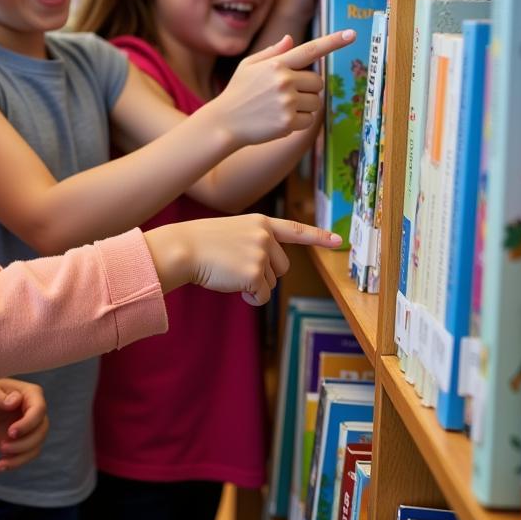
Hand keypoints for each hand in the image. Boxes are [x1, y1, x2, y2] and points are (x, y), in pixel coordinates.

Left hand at [0, 379, 48, 471]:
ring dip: (20, 455)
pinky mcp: (27, 441)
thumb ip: (0, 397)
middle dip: (23, 443)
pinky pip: (29, 455)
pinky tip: (1, 465)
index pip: (39, 409)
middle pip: (41, 430)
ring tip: (0, 461)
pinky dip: (16, 462)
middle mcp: (37, 411)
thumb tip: (15, 401)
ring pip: (37, 445)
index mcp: (31, 394)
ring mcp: (34, 427)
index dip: (28, 423)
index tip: (10, 433)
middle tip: (1, 446)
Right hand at [144, 214, 341, 303]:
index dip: (319, 236)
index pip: (295, 229)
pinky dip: (250, 297)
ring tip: (229, 273)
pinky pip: (262, 296)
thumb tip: (267, 274)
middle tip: (238, 269)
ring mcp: (260, 254)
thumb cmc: (200, 243)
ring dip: (255, 285)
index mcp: (260, 222)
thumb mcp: (232, 232)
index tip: (339, 241)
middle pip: (283, 266)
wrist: (181, 249)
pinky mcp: (254, 273)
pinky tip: (231, 285)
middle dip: (266, 274)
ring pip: (272, 282)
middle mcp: (265, 235)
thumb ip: (255, 242)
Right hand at [213, 29, 354, 145]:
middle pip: (318, 82)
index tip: (351, 34)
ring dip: (305, 106)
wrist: (223, 122)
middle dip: (308, 89)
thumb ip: (272, 53)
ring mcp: (287, 102)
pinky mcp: (288, 122)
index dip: (333, 42)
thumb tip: (291, 40)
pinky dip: (299, 122)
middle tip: (287, 96)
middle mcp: (284, 80)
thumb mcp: (248, 66)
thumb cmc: (237, 92)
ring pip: (316, 102)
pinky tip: (280, 121)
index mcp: (276, 64)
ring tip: (281, 109)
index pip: (310, 50)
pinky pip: (309, 120)